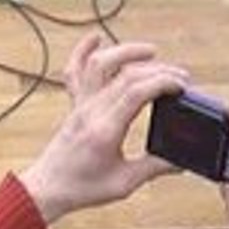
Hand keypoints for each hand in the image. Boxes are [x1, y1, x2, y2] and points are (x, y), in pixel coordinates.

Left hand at [19, 34, 188, 222]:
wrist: (47, 190)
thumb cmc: (82, 189)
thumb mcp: (124, 183)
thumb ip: (154, 168)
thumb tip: (180, 162)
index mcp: (105, 131)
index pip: (136, 92)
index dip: (163, 82)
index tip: (182, 87)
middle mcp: (91, 111)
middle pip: (127, 75)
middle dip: (159, 70)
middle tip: (180, 79)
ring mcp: (81, 105)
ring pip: (101, 64)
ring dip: (127, 51)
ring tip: (151, 52)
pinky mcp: (75, 105)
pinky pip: (75, 71)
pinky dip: (83, 51)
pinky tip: (97, 38)